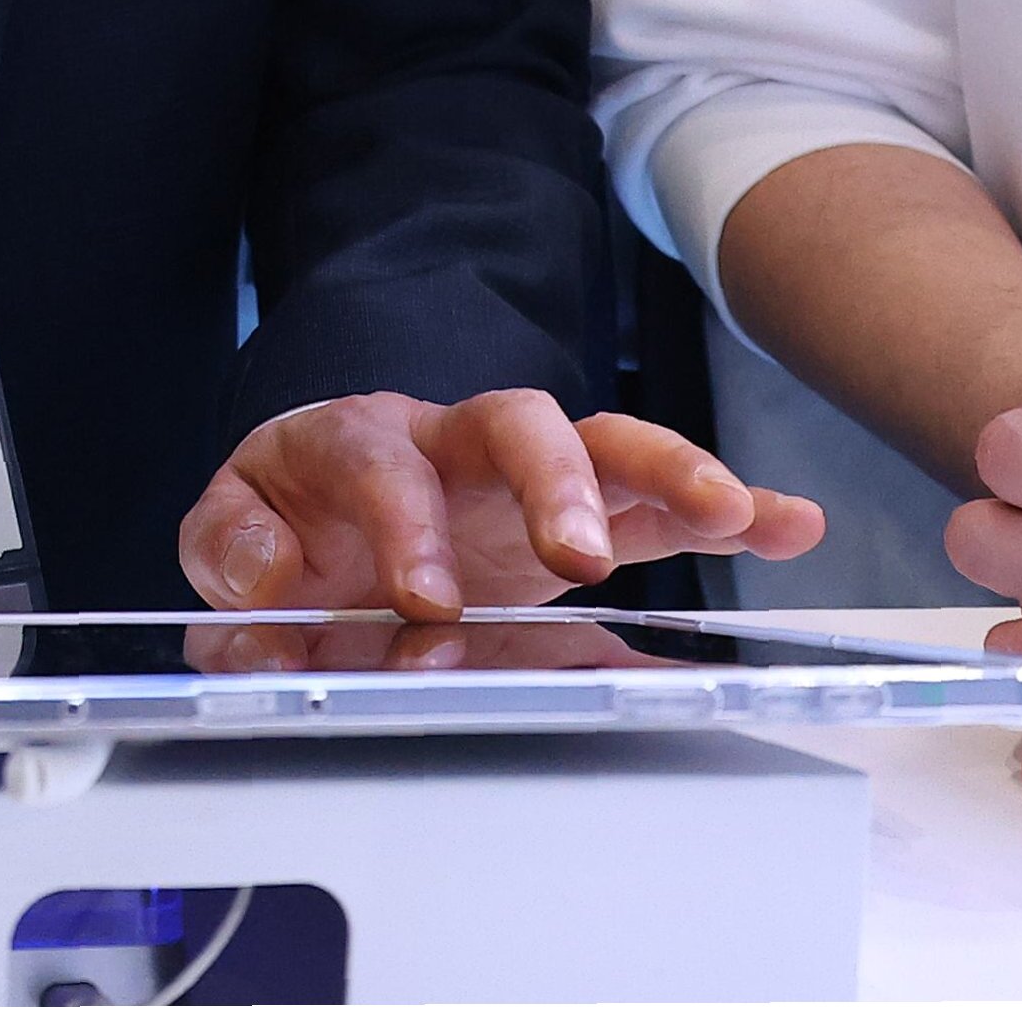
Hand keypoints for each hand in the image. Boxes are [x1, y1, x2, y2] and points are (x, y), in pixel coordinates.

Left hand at [179, 394, 822, 616]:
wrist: (316, 517)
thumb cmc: (287, 521)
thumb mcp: (232, 534)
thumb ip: (231, 550)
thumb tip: (269, 579)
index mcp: (354, 440)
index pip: (381, 462)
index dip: (403, 525)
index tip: (423, 601)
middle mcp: (449, 441)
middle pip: (515, 422)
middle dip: (551, 483)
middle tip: (576, 556)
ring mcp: (521, 475)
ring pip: (602, 444)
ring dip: (668, 472)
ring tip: (730, 511)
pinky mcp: (577, 515)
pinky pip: (655, 503)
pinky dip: (726, 508)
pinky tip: (790, 521)